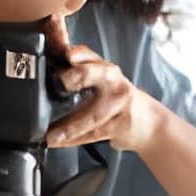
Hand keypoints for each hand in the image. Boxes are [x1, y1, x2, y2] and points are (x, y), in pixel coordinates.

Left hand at [45, 45, 169, 153]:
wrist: (149, 121)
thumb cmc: (116, 98)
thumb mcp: (100, 80)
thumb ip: (77, 71)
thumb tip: (47, 62)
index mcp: (103, 67)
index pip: (88, 54)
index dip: (76, 53)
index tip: (65, 54)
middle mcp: (113, 81)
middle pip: (98, 74)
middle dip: (80, 75)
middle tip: (63, 81)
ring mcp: (119, 104)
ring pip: (93, 114)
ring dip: (70, 126)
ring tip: (52, 135)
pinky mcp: (120, 126)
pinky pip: (94, 134)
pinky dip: (74, 140)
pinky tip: (59, 142)